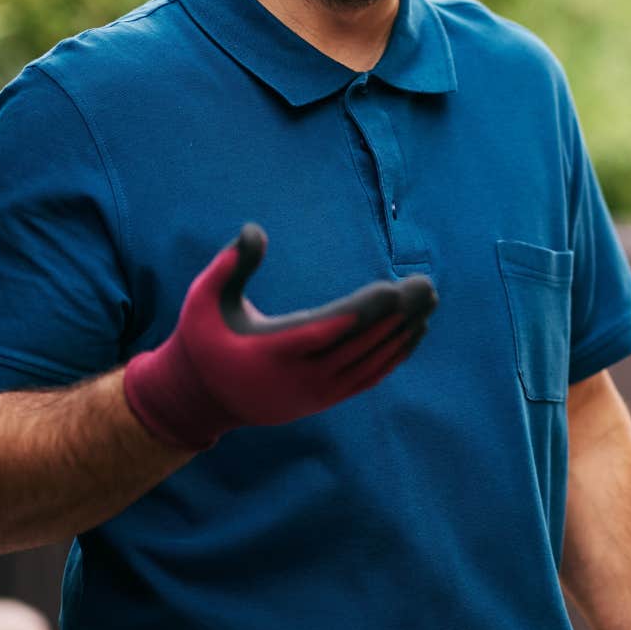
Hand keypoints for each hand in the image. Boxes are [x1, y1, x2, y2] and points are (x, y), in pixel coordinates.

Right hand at [123, 223, 435, 449]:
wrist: (201, 399)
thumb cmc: (203, 340)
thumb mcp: (202, 300)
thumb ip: (229, 266)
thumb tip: (253, 230)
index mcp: (269, 352)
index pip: (324, 331)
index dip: (361, 313)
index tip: (392, 291)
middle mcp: (298, 377)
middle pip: (357, 345)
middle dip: (396, 315)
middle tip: (426, 286)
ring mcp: (315, 393)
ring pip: (369, 363)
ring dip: (403, 333)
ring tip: (429, 302)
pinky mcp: (325, 399)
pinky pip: (368, 377)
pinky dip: (394, 356)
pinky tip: (416, 331)